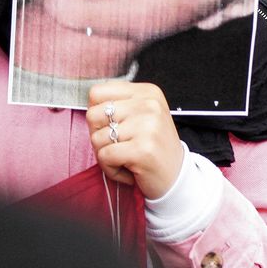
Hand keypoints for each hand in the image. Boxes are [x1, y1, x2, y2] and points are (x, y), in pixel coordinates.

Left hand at [87, 82, 184, 199]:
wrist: (176, 175)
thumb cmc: (153, 146)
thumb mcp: (141, 115)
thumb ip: (119, 105)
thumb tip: (90, 106)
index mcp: (147, 92)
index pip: (97, 92)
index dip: (98, 114)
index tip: (114, 126)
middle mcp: (149, 105)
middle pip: (93, 115)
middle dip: (98, 135)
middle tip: (119, 145)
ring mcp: (147, 126)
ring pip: (96, 138)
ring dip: (106, 155)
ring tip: (126, 157)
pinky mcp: (142, 149)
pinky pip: (104, 156)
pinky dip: (110, 168)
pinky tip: (128, 168)